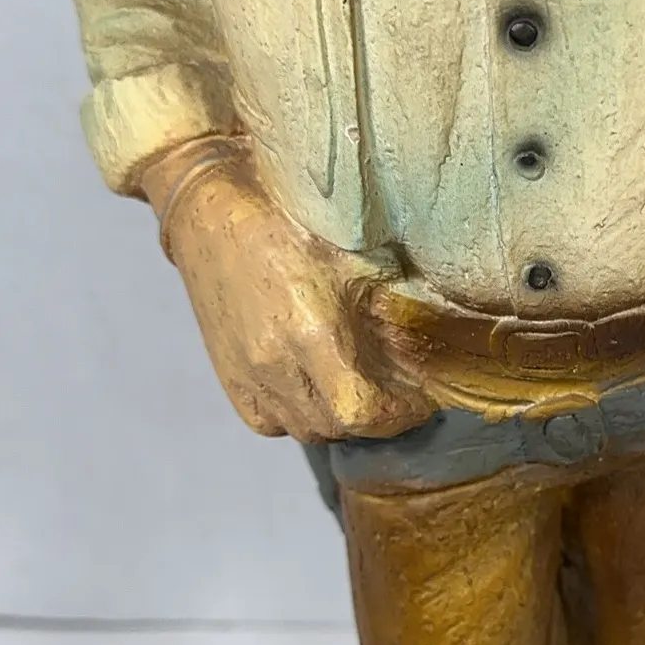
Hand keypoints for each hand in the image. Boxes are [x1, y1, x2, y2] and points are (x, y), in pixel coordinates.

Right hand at [142, 138, 432, 442]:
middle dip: (376, 416)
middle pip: (338, 427)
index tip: (419, 398)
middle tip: (397, 390)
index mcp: (310, 333)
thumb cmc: (293, 221)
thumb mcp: (357, 257)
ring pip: (307, 429)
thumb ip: (393, 309)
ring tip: (359, 386)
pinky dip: (301, 415)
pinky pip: (272, 423)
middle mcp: (275, 366)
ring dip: (340, 418)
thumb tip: (432, 348)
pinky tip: (314, 386)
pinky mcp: (229, 381)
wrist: (211, 214)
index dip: (398, 414)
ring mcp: (247, 378)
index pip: (362, 412)